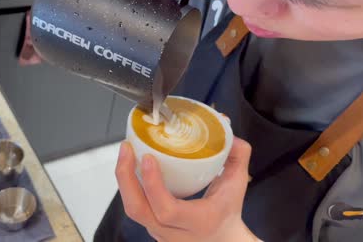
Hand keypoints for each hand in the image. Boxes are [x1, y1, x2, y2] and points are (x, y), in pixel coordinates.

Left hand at [115, 137, 258, 241]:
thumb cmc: (228, 214)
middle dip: (125, 178)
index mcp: (198, 221)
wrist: (223, 241)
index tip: (148, 158)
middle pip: (137, 210)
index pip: (167, 209)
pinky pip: (135, 207)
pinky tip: (131, 166)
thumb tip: (228, 131)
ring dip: (124, 180)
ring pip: (133, 209)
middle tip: (126, 149)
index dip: (153, 184)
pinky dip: (130, 186)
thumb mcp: (237, 185)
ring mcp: (160, 233)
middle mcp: (174, 232)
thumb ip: (237, 157)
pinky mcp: (152, 228)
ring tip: (126, 153)